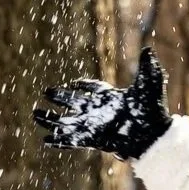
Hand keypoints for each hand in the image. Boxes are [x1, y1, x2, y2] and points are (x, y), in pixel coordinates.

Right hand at [33, 47, 171, 160]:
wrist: (153, 135)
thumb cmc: (153, 111)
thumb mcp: (150, 84)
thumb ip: (147, 67)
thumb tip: (149, 49)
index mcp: (111, 97)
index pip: (95, 89)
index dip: (85, 86)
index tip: (74, 83)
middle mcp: (100, 111)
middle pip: (75, 103)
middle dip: (60, 98)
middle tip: (46, 92)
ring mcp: (94, 126)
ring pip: (68, 122)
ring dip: (51, 119)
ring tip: (35, 115)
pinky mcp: (93, 139)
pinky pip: (72, 140)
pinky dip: (59, 140)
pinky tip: (45, 140)